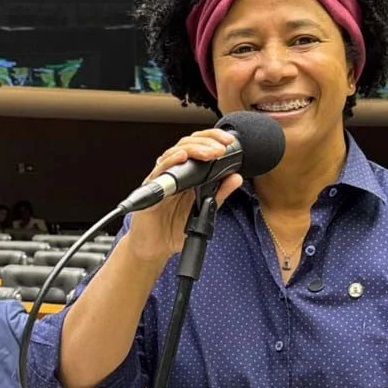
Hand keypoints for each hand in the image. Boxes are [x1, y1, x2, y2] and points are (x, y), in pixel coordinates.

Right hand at [125, 129, 242, 262]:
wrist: (154, 248)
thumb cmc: (174, 228)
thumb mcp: (203, 211)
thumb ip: (219, 194)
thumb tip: (236, 178)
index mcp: (187, 174)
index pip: (199, 147)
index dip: (213, 139)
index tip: (229, 141)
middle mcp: (173, 172)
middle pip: (187, 144)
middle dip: (206, 141)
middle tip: (222, 147)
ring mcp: (161, 178)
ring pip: (174, 153)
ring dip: (194, 150)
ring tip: (210, 152)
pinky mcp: (150, 189)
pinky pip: (159, 171)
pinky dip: (171, 162)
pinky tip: (182, 157)